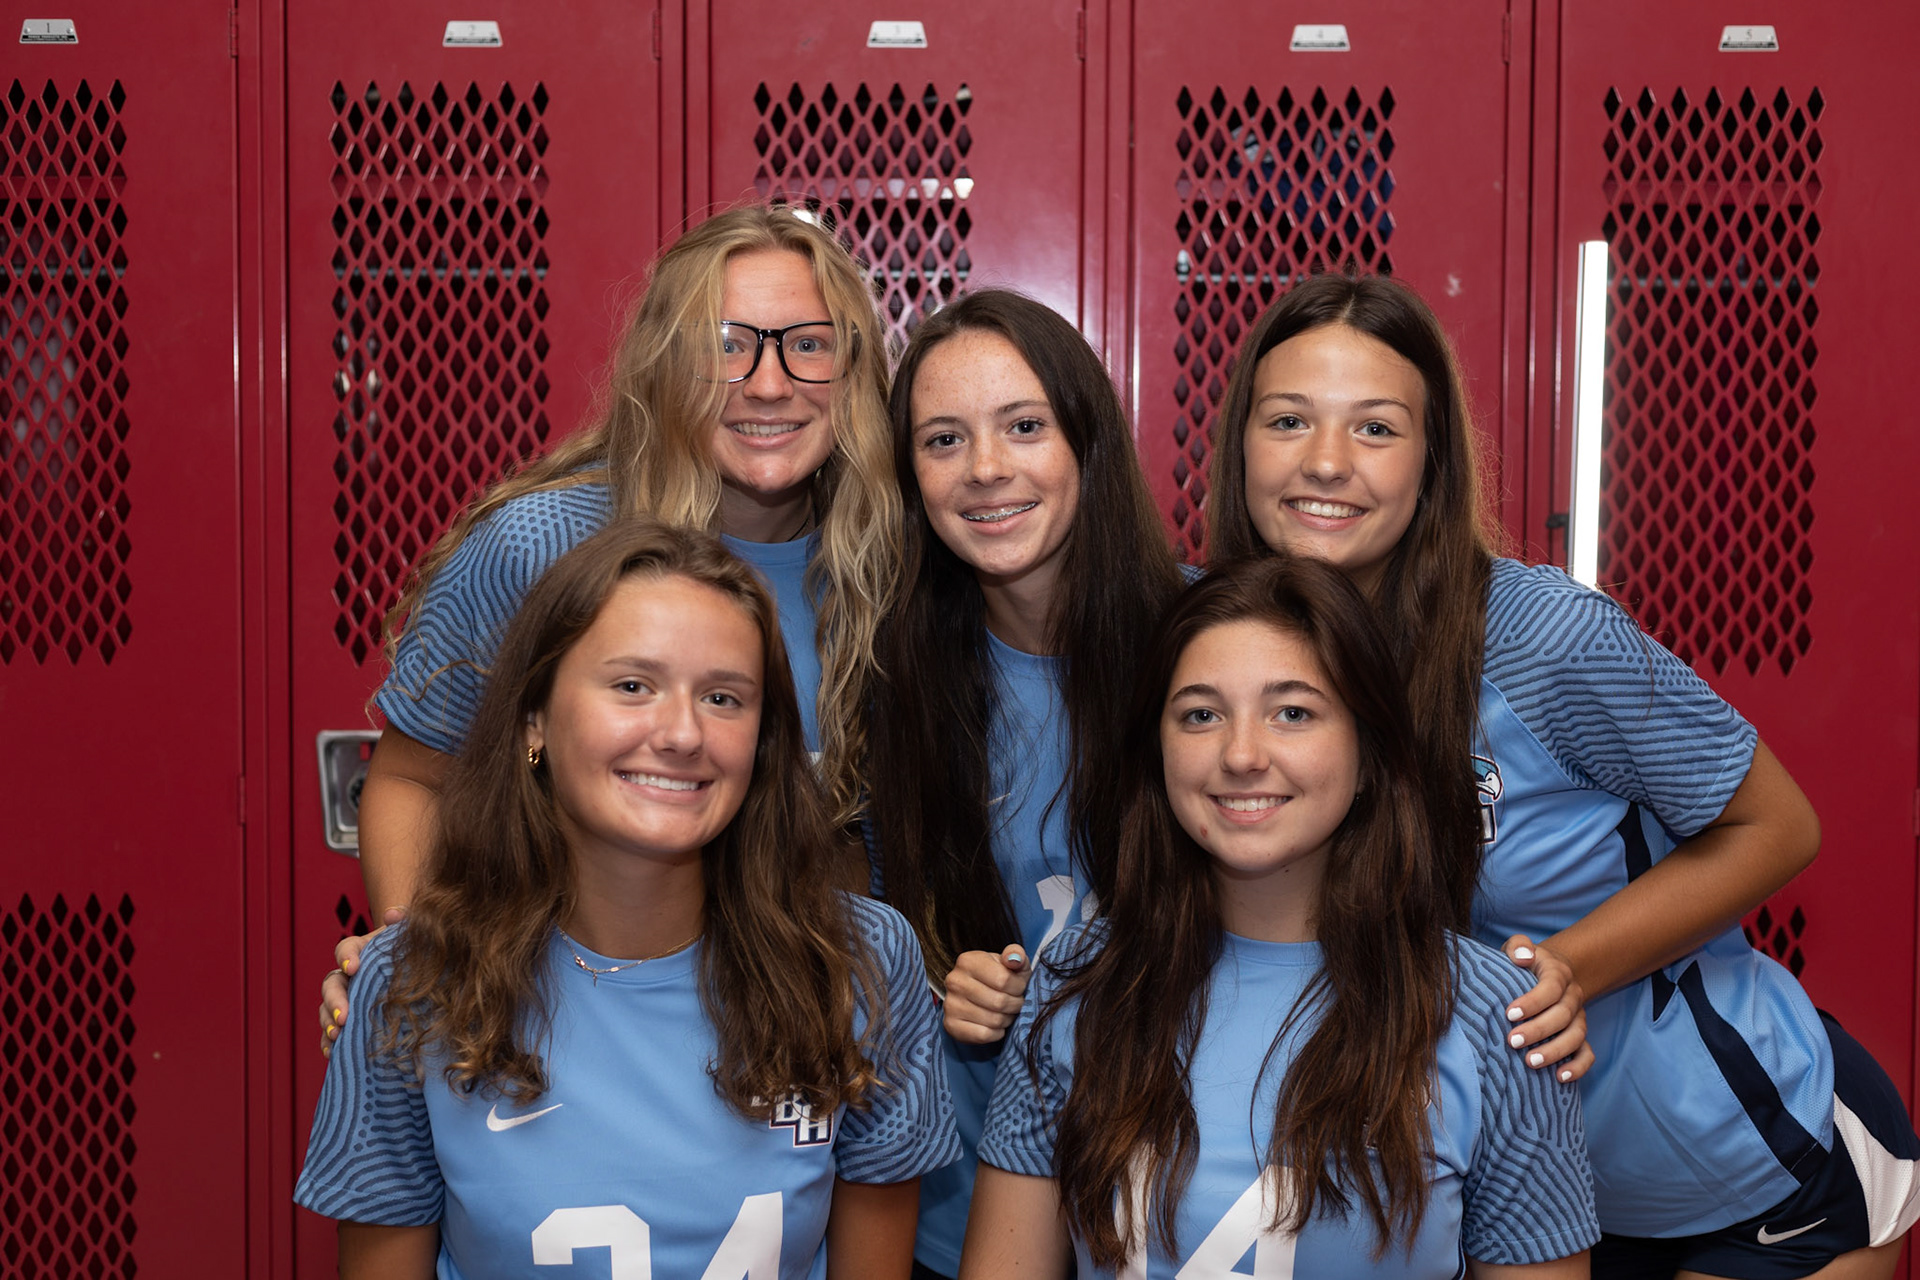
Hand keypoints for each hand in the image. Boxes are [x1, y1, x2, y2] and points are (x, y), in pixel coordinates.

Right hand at [319, 907, 405, 1057]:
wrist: (418, 971)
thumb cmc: (414, 951)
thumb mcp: (413, 934)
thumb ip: (405, 921)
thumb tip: (393, 914)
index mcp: (361, 951)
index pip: (345, 949)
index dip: (347, 957)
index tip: (354, 967)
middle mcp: (349, 976)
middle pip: (332, 984)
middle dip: (334, 1000)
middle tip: (344, 1016)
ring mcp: (347, 999)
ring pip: (326, 1009)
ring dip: (328, 1023)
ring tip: (338, 1036)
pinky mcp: (349, 1021)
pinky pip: (331, 1033)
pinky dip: (328, 1043)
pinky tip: (333, 1054)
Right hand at [942, 946, 1031, 1044]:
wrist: (979, 994)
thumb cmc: (1000, 976)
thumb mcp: (1011, 962)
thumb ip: (1016, 954)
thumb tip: (1014, 959)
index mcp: (968, 961)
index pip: (1004, 979)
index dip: (1018, 987)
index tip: (1019, 987)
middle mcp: (954, 981)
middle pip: (999, 1002)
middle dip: (1015, 1005)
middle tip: (1016, 1003)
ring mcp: (950, 1004)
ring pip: (993, 1020)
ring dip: (1006, 1019)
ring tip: (1006, 1012)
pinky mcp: (950, 1025)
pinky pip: (983, 1035)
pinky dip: (996, 1033)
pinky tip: (995, 1025)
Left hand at [1500, 935, 1593, 1082]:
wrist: (1549, 974)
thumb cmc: (1526, 963)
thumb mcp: (1519, 947)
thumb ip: (1518, 946)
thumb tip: (1523, 956)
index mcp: (1558, 974)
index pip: (1550, 988)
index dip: (1532, 1002)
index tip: (1509, 1014)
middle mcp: (1572, 996)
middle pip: (1562, 1015)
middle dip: (1538, 1030)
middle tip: (1512, 1041)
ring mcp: (1579, 1018)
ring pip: (1576, 1037)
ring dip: (1555, 1051)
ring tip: (1530, 1062)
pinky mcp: (1580, 1036)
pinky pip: (1587, 1054)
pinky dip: (1578, 1067)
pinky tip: (1559, 1078)